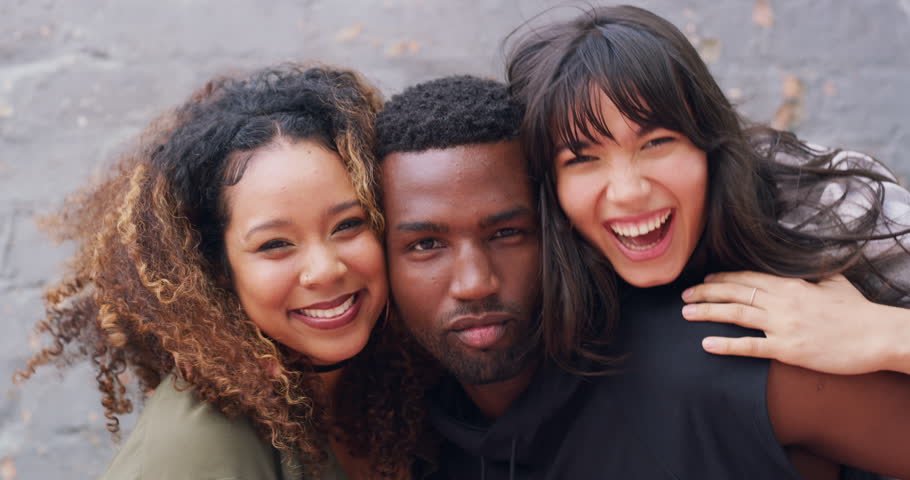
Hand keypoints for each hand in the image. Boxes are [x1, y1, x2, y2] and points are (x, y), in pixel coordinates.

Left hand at [681, 271, 899, 374]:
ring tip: (686, 312)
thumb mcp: (832, 282)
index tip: (704, 279)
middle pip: (734, 293)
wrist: (878, 336)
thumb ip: (810, 273)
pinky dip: (726, 344)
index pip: (746, 278)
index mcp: (790, 284)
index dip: (722, 278)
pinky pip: (751, 346)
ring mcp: (784, 325)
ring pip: (735, 314)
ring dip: (707, 312)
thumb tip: (803, 262)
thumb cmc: (858, 311)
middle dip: (705, 292)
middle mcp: (782, 301)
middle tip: (684, 295)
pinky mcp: (788, 349)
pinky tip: (706, 344)